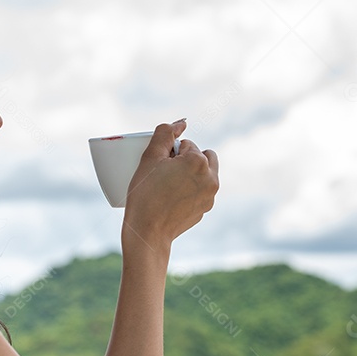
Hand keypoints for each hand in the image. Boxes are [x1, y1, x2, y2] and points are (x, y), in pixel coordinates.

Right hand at [123, 120, 218, 247]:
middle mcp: (211, 177)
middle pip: (202, 156)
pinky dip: (190, 190)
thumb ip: (165, 133)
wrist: (148, 232)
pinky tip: (173, 199)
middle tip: (167, 173)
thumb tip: (182, 123)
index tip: (159, 167)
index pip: (185, 145)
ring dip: (192, 173)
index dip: (169, 153)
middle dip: (188, 159)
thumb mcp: (149, 158)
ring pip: (204, 173)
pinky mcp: (206, 208)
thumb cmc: (145, 194)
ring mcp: (210, 195)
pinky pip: (201, 191)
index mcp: (198, 161)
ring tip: (170, 185)